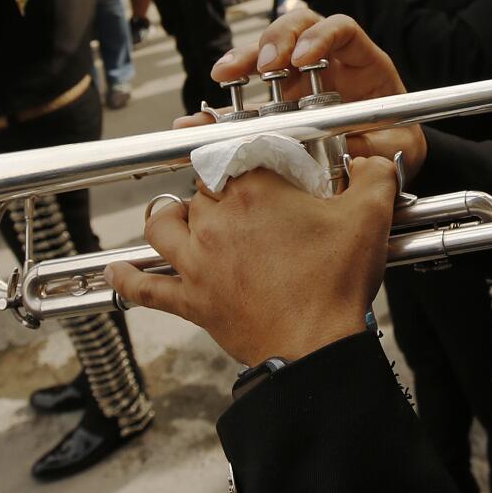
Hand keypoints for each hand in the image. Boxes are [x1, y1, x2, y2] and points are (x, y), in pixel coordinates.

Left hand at [106, 157, 398, 364]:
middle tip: (243, 197)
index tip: (239, 145)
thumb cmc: (336, 283)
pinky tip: (115, 271)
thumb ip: (376, 174)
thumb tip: (374, 159)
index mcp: (256, 190)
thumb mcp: (370, 217)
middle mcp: (217, 219)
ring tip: (182, 214)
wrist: (315, 348)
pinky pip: (144, 287)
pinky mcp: (191, 300)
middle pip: (201, 186)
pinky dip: (126, 280)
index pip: (232, 150)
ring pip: (162, 224)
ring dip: (169, 215)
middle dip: (217, 186)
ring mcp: (198, 261)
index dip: (235, 145)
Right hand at [209, 8, 423, 162]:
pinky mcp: (278, 104)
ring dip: (245, 59)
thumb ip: (372, 142)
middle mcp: (328, 62)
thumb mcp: (395, 144)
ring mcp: (300, 79)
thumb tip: (342, 145)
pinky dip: (226, 106)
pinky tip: (206, 117)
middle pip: (298, 28)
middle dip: (277, 39)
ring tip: (225, 74)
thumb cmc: (395, 140)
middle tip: (264, 64)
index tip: (302, 57)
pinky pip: (248, 99)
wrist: (386, 158)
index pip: (341, 28)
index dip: (321, 35)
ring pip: (268, 52)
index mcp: (362, 62)